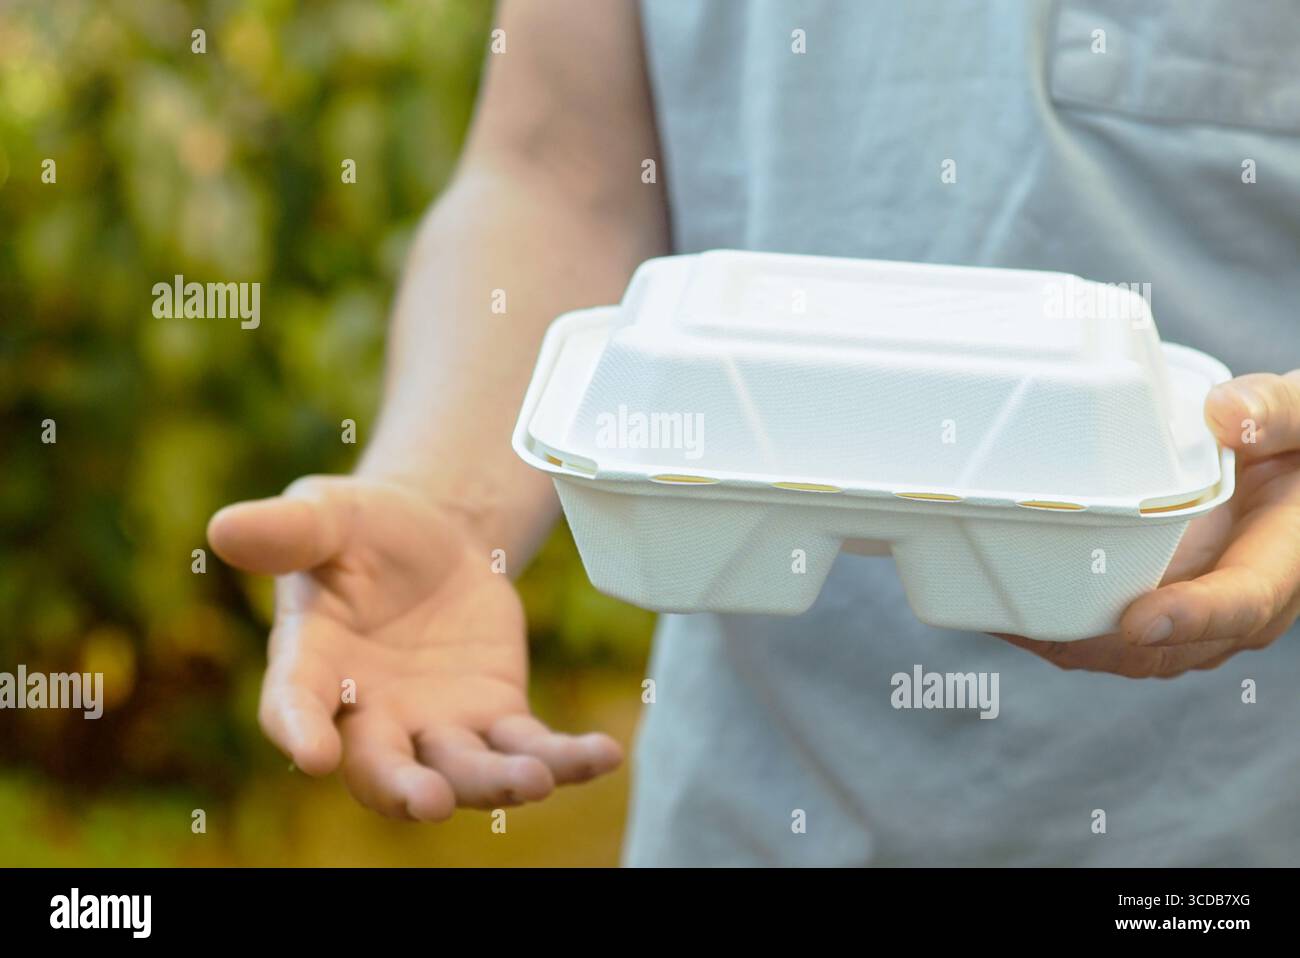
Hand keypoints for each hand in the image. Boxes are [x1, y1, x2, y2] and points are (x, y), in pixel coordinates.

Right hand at [207, 475, 621, 819]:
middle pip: (380, 767)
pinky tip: (602, 754)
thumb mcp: (329, 514)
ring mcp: (435, 723)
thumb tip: (223, 530)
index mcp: (312, 664)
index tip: (310, 755)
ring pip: (463, 769)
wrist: (431, 537)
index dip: (296, 729)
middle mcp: (370, 712)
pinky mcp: (494, 714)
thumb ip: (288, 529)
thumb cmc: (363, 529)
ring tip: (537, 779)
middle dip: (403, 788)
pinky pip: (527, 746)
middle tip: (429, 800)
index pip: (293, 704)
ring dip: (496, 781)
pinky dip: (563, 757)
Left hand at [999, 370, 1299, 677]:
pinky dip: (1060, 630)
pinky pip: (1111, 637)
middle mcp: (1244, 604)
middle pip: (1166, 647)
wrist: (1297, 473)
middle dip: (1094, 642)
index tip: (1138, 620)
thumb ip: (1275, 412)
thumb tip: (1225, 415)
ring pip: (1129, 653)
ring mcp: (1199, 615)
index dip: (1190, 617)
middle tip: (1022, 619)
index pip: (1241, 600)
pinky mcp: (1165, 606)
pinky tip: (1006, 608)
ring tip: (998, 615)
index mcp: (1285, 559)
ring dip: (1066, 643)